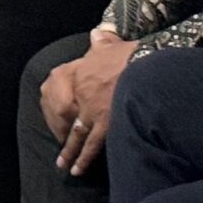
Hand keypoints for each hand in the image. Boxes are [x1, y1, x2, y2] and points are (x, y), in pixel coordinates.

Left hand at [40, 36, 131, 176]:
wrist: (144, 66)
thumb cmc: (131, 54)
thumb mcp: (112, 45)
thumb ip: (102, 42)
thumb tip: (97, 34)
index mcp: (83, 74)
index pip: (69, 92)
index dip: (68, 106)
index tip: (66, 114)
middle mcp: (83, 93)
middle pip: (67, 116)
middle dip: (62, 131)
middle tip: (57, 145)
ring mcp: (92, 110)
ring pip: (77, 134)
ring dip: (70, 150)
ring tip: (63, 165)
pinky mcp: (105, 124)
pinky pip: (92, 144)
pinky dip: (84, 158)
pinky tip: (77, 169)